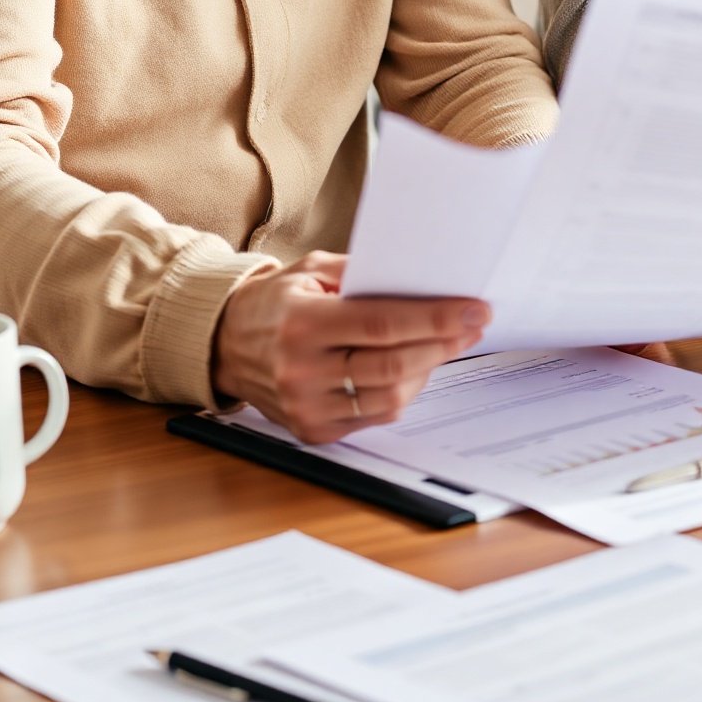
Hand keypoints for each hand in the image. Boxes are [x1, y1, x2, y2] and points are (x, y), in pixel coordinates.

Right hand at [211, 250, 487, 442]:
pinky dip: (402, 392)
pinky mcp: (312, 431)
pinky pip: (374, 416)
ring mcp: (306, 407)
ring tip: (450, 343)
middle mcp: (301, 370)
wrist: (226, 344)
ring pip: (388, 397)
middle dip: (444, 343)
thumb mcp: (313, 270)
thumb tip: (423, 282)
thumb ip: (363, 275)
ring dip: (428, 369)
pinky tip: (415, 367)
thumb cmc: (277, 301)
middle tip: (476, 324)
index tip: (474, 308)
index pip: (383, 324)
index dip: (435, 318)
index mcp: (302, 323)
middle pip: (392, 363)